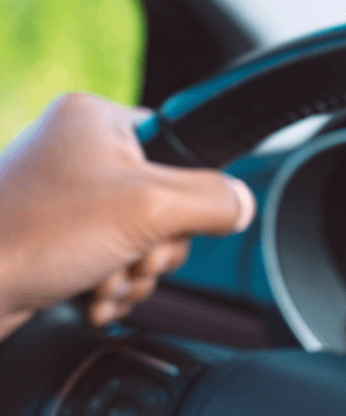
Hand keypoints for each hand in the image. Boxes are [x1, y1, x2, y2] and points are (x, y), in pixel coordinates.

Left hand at [0, 93, 254, 338]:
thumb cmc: (32, 237)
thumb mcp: (149, 209)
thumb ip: (213, 200)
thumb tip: (242, 204)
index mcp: (100, 121)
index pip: (183, 152)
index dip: (184, 198)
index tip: (161, 221)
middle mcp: (81, 152)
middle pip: (168, 205)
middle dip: (153, 249)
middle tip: (125, 255)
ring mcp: (67, 196)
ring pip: (143, 240)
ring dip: (133, 274)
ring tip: (101, 279)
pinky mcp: (56, 237)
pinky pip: (114, 261)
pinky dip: (110, 285)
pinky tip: (90, 294)